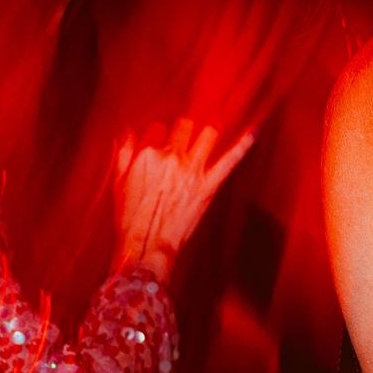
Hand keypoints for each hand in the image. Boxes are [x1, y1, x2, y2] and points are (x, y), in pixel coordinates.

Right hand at [113, 119, 254, 278]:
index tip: (159, 146)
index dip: (159, 137)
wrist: (148, 246)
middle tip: (183, 141)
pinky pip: (230, 160)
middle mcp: (171, 157)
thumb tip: (130, 133)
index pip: (157, 129)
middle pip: (184, 126)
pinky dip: (243, 144)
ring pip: (207, 134)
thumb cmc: (130, 218)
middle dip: (184, 131)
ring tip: (207, 137)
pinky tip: (254, 131)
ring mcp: (192, 170)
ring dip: (208, 134)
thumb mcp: (119, 182)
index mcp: (147, 154)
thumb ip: (124, 153)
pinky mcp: (209, 185)